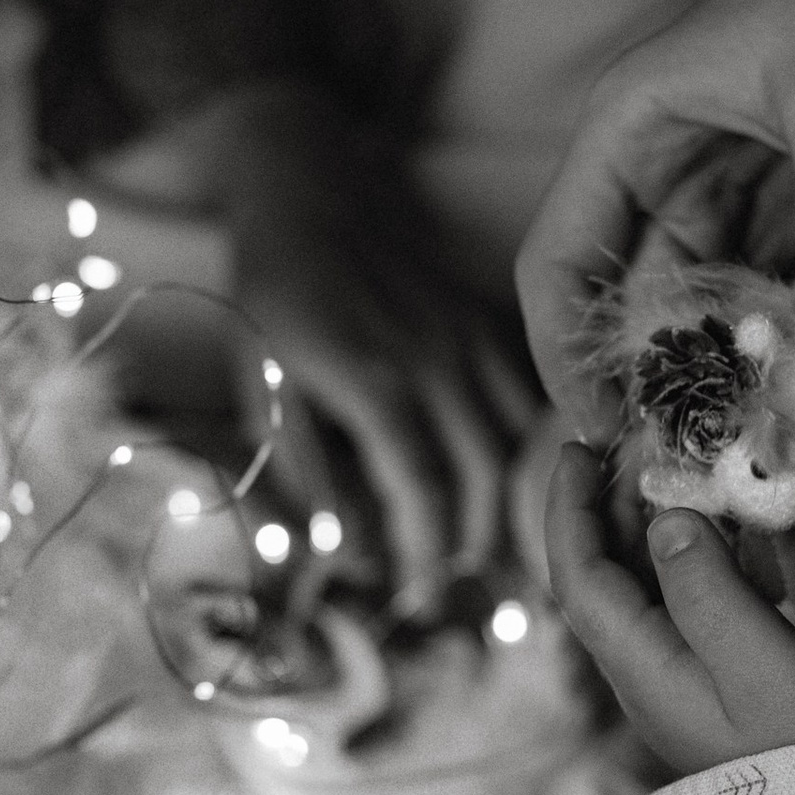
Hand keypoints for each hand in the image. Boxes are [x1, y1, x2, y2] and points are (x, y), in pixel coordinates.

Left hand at [206, 82, 539, 608]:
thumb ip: (308, 470)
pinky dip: (532, 450)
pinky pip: (526, 397)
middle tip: (456, 595)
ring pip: (519, 438)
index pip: (422, 489)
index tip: (415, 604)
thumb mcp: (263, 386)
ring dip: (512, 505)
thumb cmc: (273, 294)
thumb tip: (347, 550)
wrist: (308, 190)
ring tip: (493, 559)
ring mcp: (468, 338)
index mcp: (373, 381)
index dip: (425, 555)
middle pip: (485, 473)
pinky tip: (520, 487)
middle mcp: (436, 361)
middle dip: (475, 545)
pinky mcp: (484, 322)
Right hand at [517, 0, 794, 434]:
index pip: (560, 262)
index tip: (605, 433)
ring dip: (739, 368)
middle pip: (637, 299)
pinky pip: (786, 288)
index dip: (568, 354)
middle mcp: (669, 166)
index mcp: (631, 132)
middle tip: (700, 466)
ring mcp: (736, 186)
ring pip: (715, 303)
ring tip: (769, 445)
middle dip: (663, 380)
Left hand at [545, 442, 794, 773]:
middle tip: (636, 445)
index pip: (579, 579)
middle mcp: (648, 674)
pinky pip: (688, 606)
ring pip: (645, 589)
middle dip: (609, 508)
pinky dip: (698, 559)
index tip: (579, 449)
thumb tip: (665, 521)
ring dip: (652, 529)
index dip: (569, 510)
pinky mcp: (721, 681)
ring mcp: (683, 680)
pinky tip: (734, 538)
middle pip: (604, 578)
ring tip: (679, 474)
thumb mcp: (760, 659)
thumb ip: (707, 587)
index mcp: (642, 669)